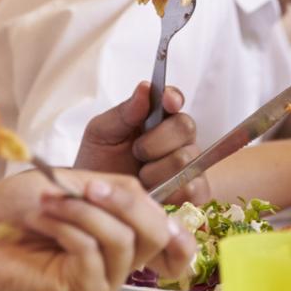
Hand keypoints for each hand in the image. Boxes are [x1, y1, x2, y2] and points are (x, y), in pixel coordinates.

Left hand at [0, 170, 194, 290]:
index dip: (179, 225)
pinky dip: (68, 228)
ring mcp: (104, 279)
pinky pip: (94, 253)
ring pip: (124, 240)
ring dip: (83, 212)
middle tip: (89, 187)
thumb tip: (147, 196)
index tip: (152, 200)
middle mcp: (120, 261)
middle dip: (126, 202)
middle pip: (157, 232)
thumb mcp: (73, 184)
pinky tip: (43, 222)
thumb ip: (116, 190)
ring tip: (48, 203)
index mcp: (122, 234)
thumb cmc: (16, 210)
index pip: (173, 238)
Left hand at [73, 82, 210, 204]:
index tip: (167, 101)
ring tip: (140, 178)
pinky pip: (193, 187)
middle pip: (185, 126)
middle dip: (157, 140)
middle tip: (136, 152)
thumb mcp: (101, 135)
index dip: (173, 98)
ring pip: (187, 158)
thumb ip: (124, 112)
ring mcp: (188, 165)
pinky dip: (172, 190)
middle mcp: (177, 139)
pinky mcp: (193, 193)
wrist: (96, 202)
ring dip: (158, 170)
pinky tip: (155, 192)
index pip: (173, 99)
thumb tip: (145, 88)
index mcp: (155, 118)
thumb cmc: (99, 165)